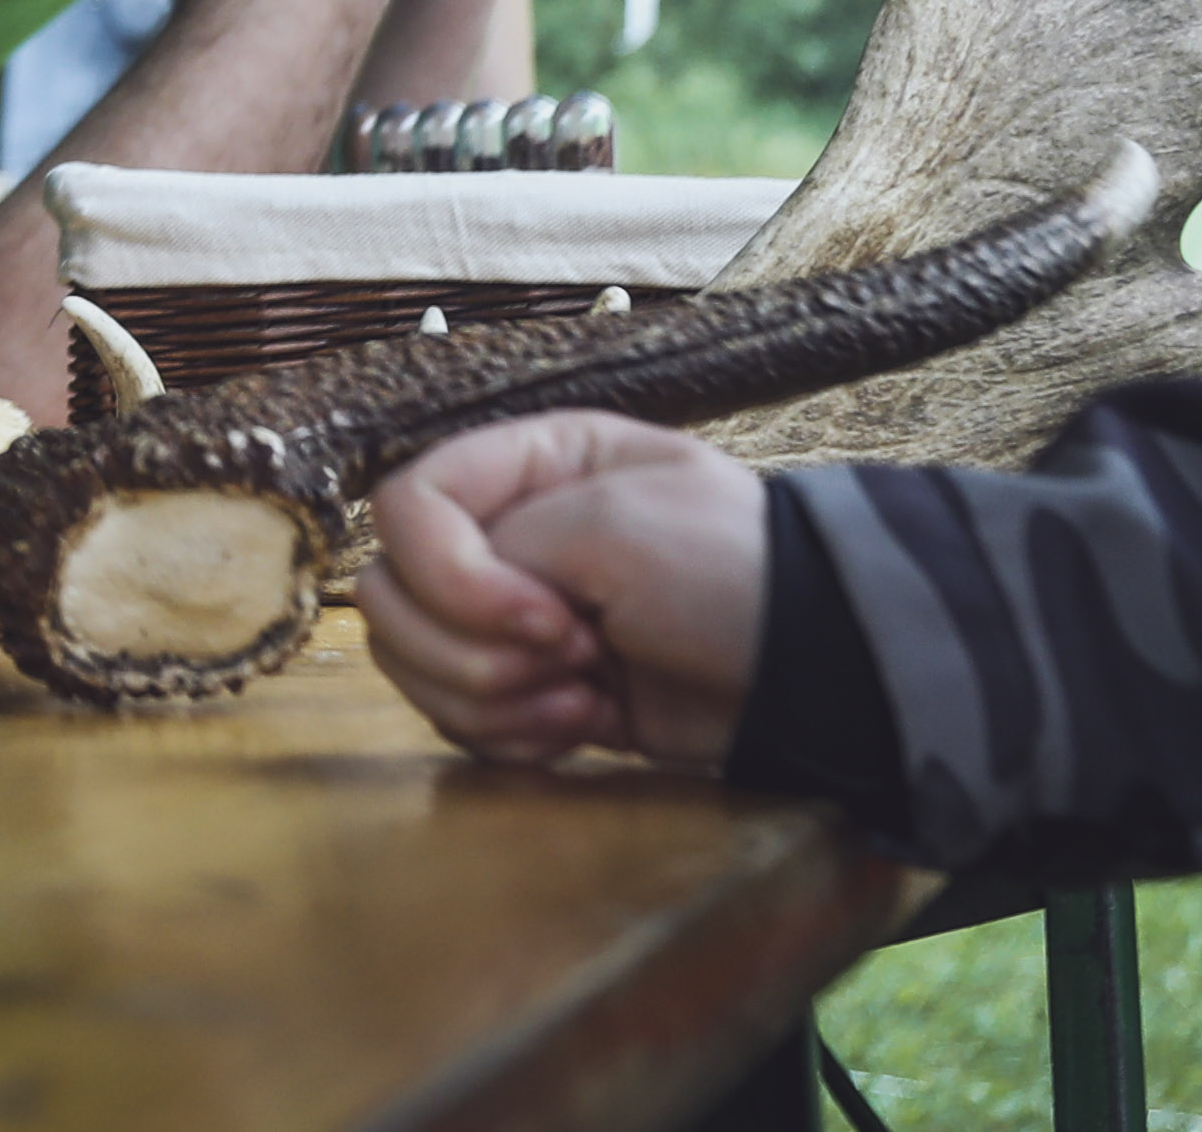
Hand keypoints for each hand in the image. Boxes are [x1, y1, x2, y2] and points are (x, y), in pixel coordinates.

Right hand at [357, 411, 762, 768]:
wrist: (811, 667)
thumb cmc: (727, 568)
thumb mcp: (614, 521)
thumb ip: (500, 543)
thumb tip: (448, 604)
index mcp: (525, 464)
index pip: (404, 507)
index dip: (450, 574)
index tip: (544, 614)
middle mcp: (505, 536)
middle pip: (390, 595)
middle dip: (468, 647)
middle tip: (574, 655)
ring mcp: (514, 619)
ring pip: (413, 665)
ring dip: (490, 698)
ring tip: (585, 698)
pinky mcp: (533, 693)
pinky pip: (460, 721)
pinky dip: (510, 737)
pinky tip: (586, 726)